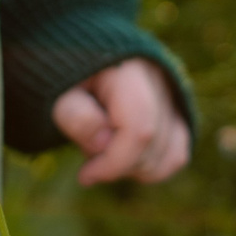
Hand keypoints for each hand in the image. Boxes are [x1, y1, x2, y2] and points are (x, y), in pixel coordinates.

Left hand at [52, 58, 190, 185]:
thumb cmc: (67, 80)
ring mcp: (172, 95)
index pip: (139, 128)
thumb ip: (75, 115)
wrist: (81, 60)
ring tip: (103, 149)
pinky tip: (125, 163)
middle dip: (118, 164)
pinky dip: (154, 168)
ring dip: (133, 167)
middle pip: (153, 145)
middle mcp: (159, 79)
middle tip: (88, 154)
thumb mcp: (58, 93)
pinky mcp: (176, 111)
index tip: (85, 175)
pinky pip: (177, 154)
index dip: (115, 162)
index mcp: (129, 70)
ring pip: (170, 154)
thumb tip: (104, 143)